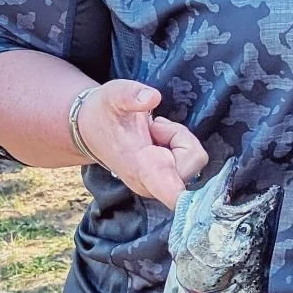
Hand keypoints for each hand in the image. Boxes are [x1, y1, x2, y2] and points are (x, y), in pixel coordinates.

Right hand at [74, 81, 207, 209]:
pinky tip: (157, 141)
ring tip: (152, 133)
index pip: (174, 194)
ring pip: (195, 158)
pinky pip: (191, 159)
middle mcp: (153, 185)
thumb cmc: (103, 113)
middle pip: (194, 160)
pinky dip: (179, 145)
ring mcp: (160, 186)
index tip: (202, 194)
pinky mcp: (166, 182)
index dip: (192, 197)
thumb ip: (130, 95)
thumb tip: (152, 97)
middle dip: (180, 136)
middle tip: (154, 128)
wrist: (90, 129)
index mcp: (142, 170)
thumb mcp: (112, 95)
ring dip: (178, 139)